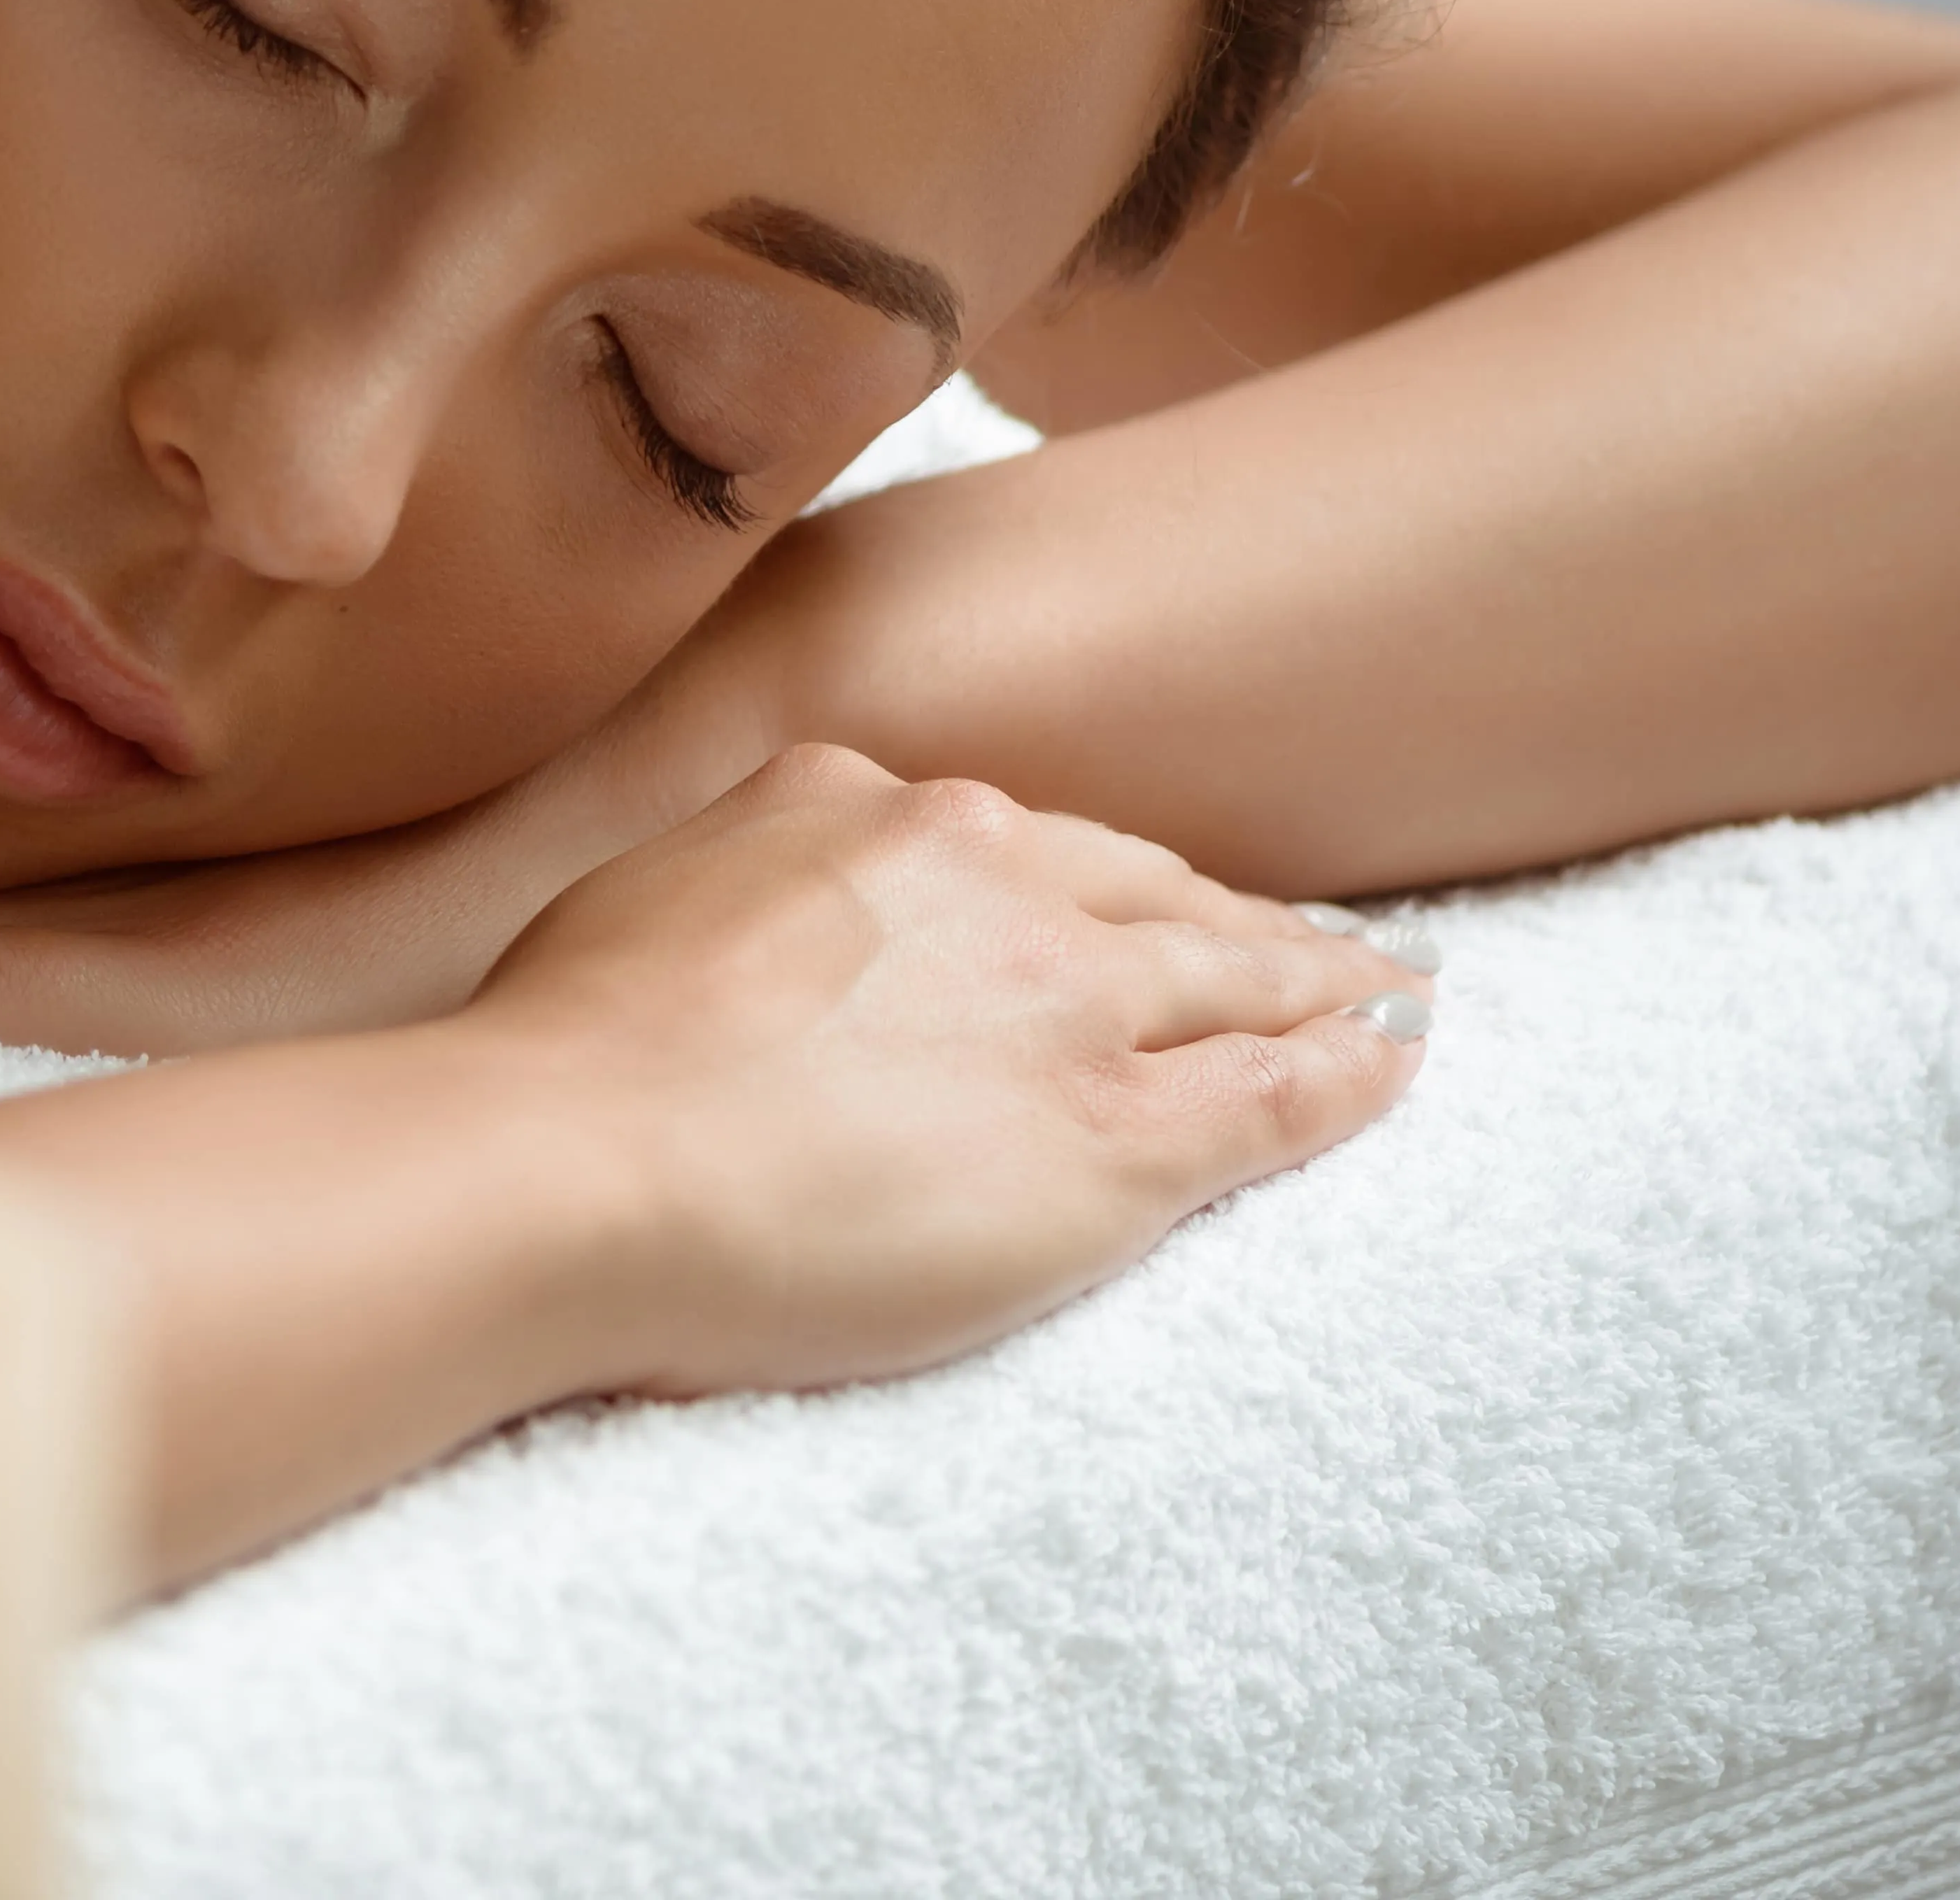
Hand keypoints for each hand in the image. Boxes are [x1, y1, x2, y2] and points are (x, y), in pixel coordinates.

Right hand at [471, 739, 1432, 1395]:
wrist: (583, 1154)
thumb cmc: (567, 1053)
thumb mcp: (644, 892)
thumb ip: (737, 884)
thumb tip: (747, 906)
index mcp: (860, 805)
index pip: (1014, 846)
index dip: (1090, 880)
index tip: (1132, 899)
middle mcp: (985, 870)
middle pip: (1144, 892)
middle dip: (1231, 916)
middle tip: (1305, 941)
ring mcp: (1065, 1000)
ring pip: (1233, 975)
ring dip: (1319, 982)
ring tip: (1385, 995)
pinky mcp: (1117, 1134)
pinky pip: (1273, 1093)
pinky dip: (1347, 1076)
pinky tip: (1392, 1063)